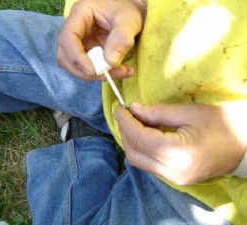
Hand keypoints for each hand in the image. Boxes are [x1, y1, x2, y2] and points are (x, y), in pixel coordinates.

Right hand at [57, 0, 145, 79]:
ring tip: (119, 73)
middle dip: (83, 71)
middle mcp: (75, 28)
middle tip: (107, 77)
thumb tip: (110, 62)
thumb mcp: (130, 20)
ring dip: (93, 75)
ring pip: (74, 64)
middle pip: (65, 55)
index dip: (76, 57)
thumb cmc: (128, 10)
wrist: (132, 11)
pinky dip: (101, 74)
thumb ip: (121, 38)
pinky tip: (119, 71)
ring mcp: (79, 41)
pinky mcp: (87, 52)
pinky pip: (87, 67)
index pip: (68, 37)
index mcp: (80, 14)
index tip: (92, 71)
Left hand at [115, 102, 246, 184]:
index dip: (125, 122)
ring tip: (132, 121)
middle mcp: (172, 171)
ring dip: (131, 140)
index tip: (118, 107)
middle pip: (134, 152)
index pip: (139, 138)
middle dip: (125, 131)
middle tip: (124, 113)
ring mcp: (173, 178)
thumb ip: (156, 112)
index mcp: (177, 154)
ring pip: (138, 161)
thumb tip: (133, 108)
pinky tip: (143, 133)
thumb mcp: (188, 112)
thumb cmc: (221, 124)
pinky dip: (141, 148)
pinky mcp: (175, 178)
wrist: (244, 145)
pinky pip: (148, 164)